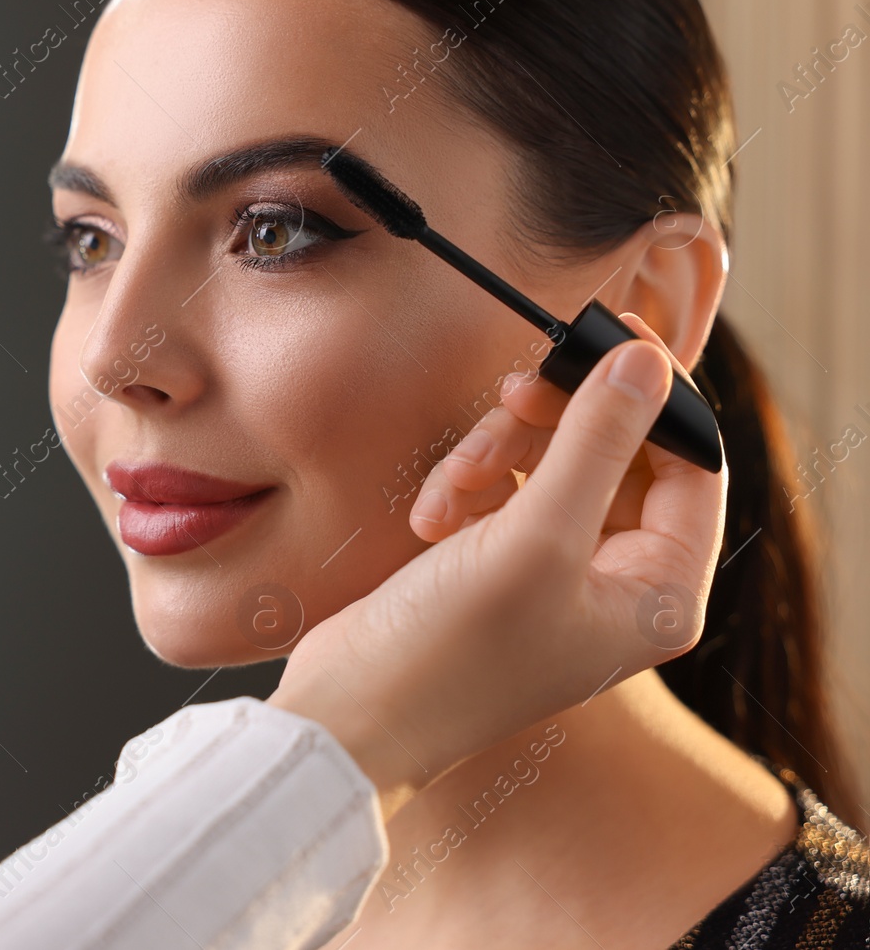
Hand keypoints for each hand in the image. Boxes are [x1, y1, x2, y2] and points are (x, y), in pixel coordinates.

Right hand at [270, 315, 725, 816]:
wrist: (350, 710)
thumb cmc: (450, 653)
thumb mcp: (535, 537)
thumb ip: (596, 442)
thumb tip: (646, 361)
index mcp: (657, 595)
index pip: (693, 466)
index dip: (658, 395)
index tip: (611, 333)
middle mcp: (616, 586)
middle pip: (615, 456)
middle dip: (556, 425)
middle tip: (516, 393)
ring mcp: (554, 576)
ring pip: (550, 464)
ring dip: (496, 455)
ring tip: (453, 485)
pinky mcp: (495, 565)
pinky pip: (500, 491)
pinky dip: (464, 488)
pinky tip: (431, 519)